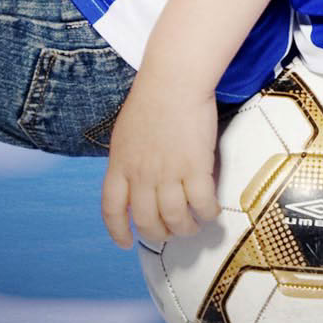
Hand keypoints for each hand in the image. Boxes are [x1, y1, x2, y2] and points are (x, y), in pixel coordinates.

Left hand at [100, 72, 221, 249]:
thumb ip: (128, 160)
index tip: (126, 243)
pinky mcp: (195, 167)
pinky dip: (207, 213)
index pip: (112, 209)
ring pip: (175, 219)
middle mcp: (140, 175)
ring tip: (194, 225)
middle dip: (160, 234)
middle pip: (147, 221)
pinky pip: (201, 203)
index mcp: (119, 165)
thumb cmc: (151, 98)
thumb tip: (136, 181)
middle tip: (172, 232)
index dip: (118, 231)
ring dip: (186, 228)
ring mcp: (167, 173)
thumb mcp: (126, 133)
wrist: (174, 80)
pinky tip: (211, 211)